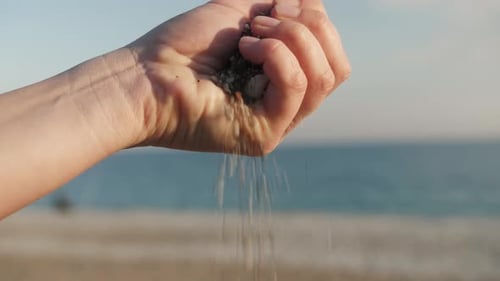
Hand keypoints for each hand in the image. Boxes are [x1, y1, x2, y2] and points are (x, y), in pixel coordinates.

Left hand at [128, 0, 350, 154]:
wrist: (146, 73)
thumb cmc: (185, 44)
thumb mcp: (242, 10)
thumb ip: (282, 4)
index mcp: (284, 79)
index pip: (331, 55)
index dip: (315, 20)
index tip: (274, 5)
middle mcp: (286, 104)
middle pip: (337, 69)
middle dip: (310, 27)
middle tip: (265, 19)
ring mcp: (277, 123)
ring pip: (323, 77)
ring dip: (291, 38)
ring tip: (250, 35)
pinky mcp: (264, 135)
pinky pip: (296, 87)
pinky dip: (275, 55)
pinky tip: (244, 49)